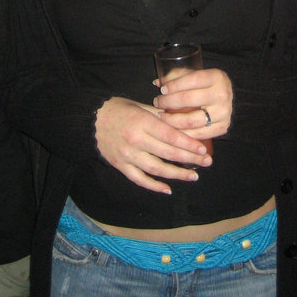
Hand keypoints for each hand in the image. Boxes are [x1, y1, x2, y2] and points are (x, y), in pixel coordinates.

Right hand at [94, 96, 212, 194]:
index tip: (203, 149)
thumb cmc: (117, 109)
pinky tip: (167, 189)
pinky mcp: (120, 166)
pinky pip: (139, 179)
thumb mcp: (140, 106)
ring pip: (156, 169)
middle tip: (206, 162)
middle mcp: (136, 140)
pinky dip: (154, 186)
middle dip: (189, 159)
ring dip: (176, 174)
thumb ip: (160, 115)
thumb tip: (181, 121)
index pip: (170, 136)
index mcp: (142, 122)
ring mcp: (127, 155)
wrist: (90, 120)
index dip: (188, 144)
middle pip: (167, 153)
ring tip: (193, 176)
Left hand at [153, 68, 232, 139]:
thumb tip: (158, 83)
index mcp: (216, 77)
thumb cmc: (205, 83)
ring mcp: (224, 112)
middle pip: (189, 99)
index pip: (192, 79)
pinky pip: (199, 134)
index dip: (175, 85)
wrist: (224, 95)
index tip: (162, 90)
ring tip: (161, 117)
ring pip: (191, 120)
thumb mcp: (195, 73)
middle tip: (157, 103)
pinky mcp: (222, 127)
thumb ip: (177, 75)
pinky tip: (172, 129)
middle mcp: (222, 94)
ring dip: (172, 120)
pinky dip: (183, 133)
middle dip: (169, 102)